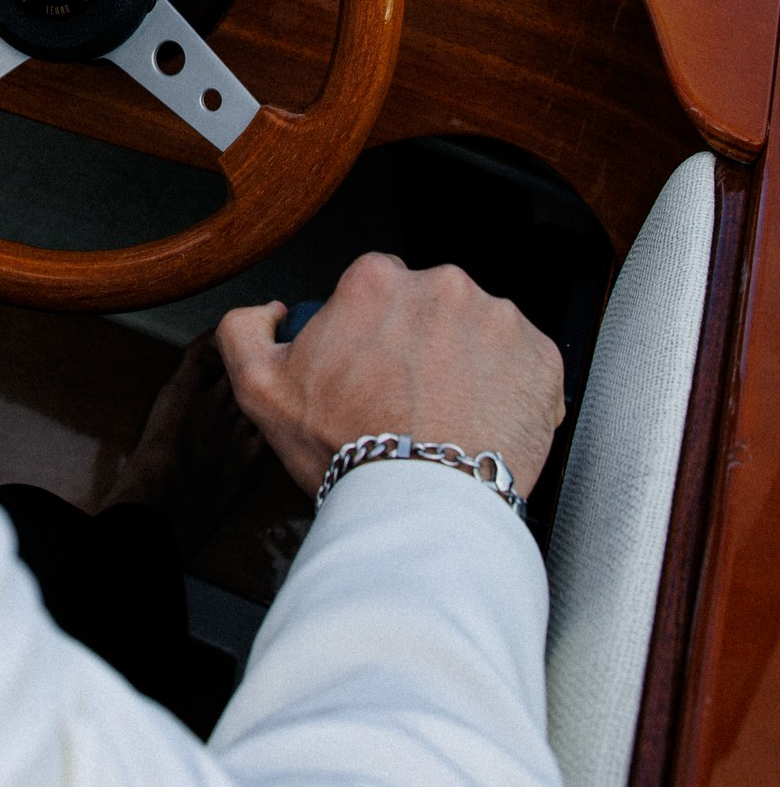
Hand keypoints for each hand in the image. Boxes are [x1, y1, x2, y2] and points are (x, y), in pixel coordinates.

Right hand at [216, 253, 565, 498]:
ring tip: (447, 416)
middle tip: (409, 397)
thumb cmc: (349, 450)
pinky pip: (524, 361)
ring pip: (478, 331)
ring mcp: (498, 319)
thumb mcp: (260, 389)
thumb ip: (244, 331)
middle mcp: (442, 286)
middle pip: (429, 305)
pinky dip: (508, 387)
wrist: (423, 504)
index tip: (374, 367)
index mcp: (377, 282)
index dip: (371, 330)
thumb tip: (269, 312)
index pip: (377, 287)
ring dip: (466, 362)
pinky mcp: (542, 357)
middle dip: (421, 342)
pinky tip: (481, 422)